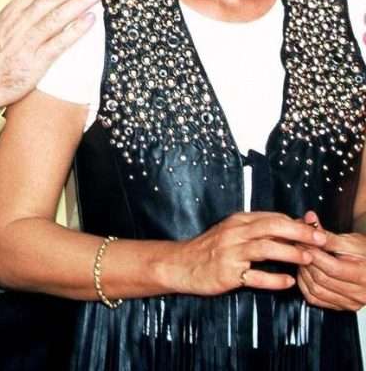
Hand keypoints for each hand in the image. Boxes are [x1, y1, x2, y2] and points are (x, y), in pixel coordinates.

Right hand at [0, 0, 106, 112]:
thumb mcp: (4, 28)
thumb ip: (24, 13)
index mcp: (11, 12)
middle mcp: (18, 23)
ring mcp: (26, 42)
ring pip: (56, 16)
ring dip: (80, 1)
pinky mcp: (33, 63)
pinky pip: (57, 44)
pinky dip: (74, 31)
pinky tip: (90, 20)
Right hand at [170, 212, 324, 294]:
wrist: (180, 263)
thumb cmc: (209, 249)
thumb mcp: (232, 232)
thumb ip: (258, 229)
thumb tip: (290, 227)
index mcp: (237, 221)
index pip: (272, 217)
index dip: (296, 223)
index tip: (315, 230)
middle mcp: (234, 233)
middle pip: (272, 226)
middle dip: (299, 232)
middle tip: (320, 239)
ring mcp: (230, 253)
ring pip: (265, 248)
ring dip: (290, 253)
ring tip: (307, 258)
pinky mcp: (228, 273)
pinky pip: (255, 276)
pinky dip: (274, 280)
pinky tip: (287, 282)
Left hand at [297, 210, 365, 310]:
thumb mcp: (351, 241)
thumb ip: (327, 234)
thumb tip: (309, 220)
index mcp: (364, 275)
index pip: (331, 267)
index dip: (313, 253)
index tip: (302, 241)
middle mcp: (359, 293)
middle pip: (322, 279)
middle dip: (306, 261)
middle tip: (299, 248)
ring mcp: (350, 302)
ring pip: (316, 290)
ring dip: (304, 273)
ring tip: (303, 259)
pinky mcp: (342, 306)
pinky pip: (316, 299)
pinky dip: (305, 285)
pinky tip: (305, 273)